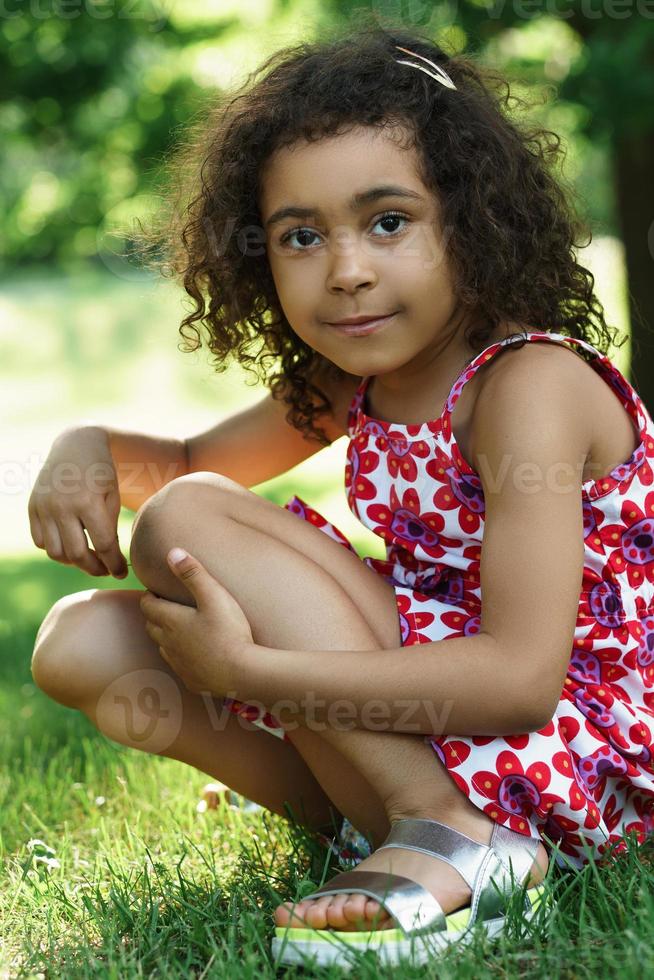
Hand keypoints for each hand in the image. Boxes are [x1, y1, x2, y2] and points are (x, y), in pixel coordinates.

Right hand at [28, 426, 127, 578]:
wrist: (75, 445)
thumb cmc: (101, 473)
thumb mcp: (112, 496)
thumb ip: (109, 528)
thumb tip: (107, 559)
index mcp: (88, 501)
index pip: (103, 545)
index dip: (114, 564)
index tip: (121, 573)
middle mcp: (62, 506)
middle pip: (76, 555)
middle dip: (94, 568)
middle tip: (105, 570)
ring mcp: (43, 507)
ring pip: (55, 552)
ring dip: (72, 561)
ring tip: (87, 557)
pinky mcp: (32, 507)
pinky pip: (39, 540)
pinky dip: (54, 548)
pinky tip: (69, 543)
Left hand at [139, 548, 253, 695]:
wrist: (242, 673)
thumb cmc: (229, 631)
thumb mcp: (213, 596)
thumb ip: (193, 573)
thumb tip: (172, 552)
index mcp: (171, 621)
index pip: (147, 605)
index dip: (149, 595)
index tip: (156, 589)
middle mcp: (168, 643)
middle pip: (151, 625)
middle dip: (154, 613)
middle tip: (164, 605)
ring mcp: (178, 663)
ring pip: (162, 646)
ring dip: (164, 635)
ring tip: (177, 627)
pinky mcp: (190, 678)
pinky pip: (177, 665)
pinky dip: (179, 655)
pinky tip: (192, 653)